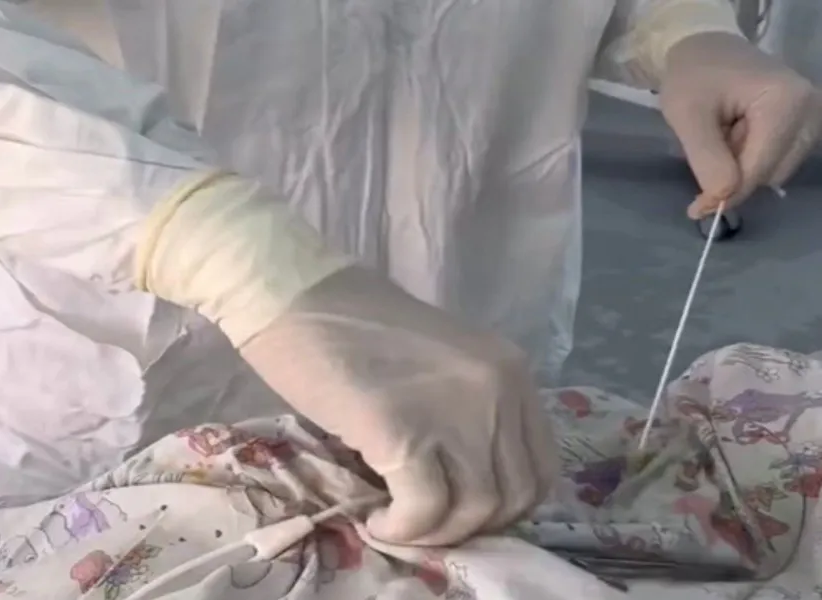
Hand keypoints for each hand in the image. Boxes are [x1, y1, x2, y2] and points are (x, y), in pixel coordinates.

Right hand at [239, 266, 557, 544]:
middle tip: (425, 520)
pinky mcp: (404, 432)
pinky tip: (375, 519)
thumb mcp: (439, 366)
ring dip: (433, 531)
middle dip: (470, 525)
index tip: (459, 509)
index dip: (504, 505)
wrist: (295, 300)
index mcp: (510, 371)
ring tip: (395, 520)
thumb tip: (465, 484)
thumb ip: (466, 412)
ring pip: (474, 510)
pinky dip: (401, 529)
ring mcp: (456, 412)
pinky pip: (424, 510)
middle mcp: (498, 391)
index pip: (540, 467)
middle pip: (514, 495)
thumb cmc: (355, 328)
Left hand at [659, 32, 821, 218]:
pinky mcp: (805, 122)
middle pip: (770, 173)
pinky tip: (736, 135)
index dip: (726, 194)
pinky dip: (751, 156)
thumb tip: (722, 200)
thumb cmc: (693, 77)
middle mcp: (810, 110)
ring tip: (723, 134)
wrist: (705, 49)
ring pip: (774, 170)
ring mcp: (812, 116)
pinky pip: (777, 159)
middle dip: (733, 174)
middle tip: (708, 146)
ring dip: (742, 165)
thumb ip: (707, 159)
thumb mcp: (687, 116)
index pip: (758, 170)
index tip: (695, 209)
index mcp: (784, 103)